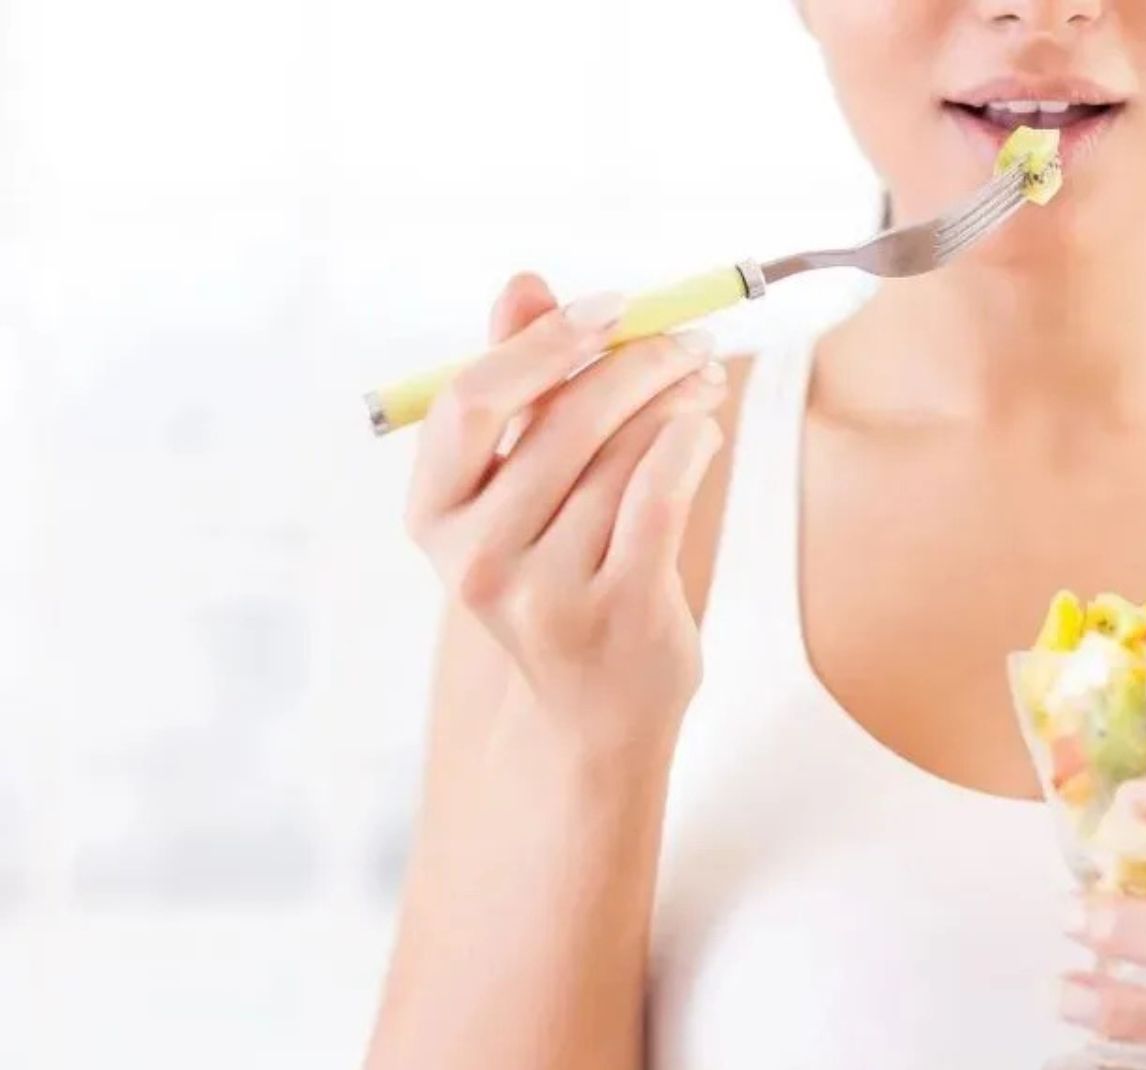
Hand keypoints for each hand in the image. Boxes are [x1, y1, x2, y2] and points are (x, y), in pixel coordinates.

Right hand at [404, 273, 726, 754]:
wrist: (591, 712)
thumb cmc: (556, 578)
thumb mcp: (519, 491)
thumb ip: (520, 389)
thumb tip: (525, 282)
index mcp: (433, 514)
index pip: (473, 400)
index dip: (542, 341)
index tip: (610, 305)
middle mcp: (476, 556)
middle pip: (563, 419)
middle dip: (636, 361)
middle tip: (689, 337)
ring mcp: (546, 591)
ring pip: (624, 454)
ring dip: (675, 400)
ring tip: (703, 381)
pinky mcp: (619, 612)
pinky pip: (662, 495)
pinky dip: (690, 444)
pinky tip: (704, 429)